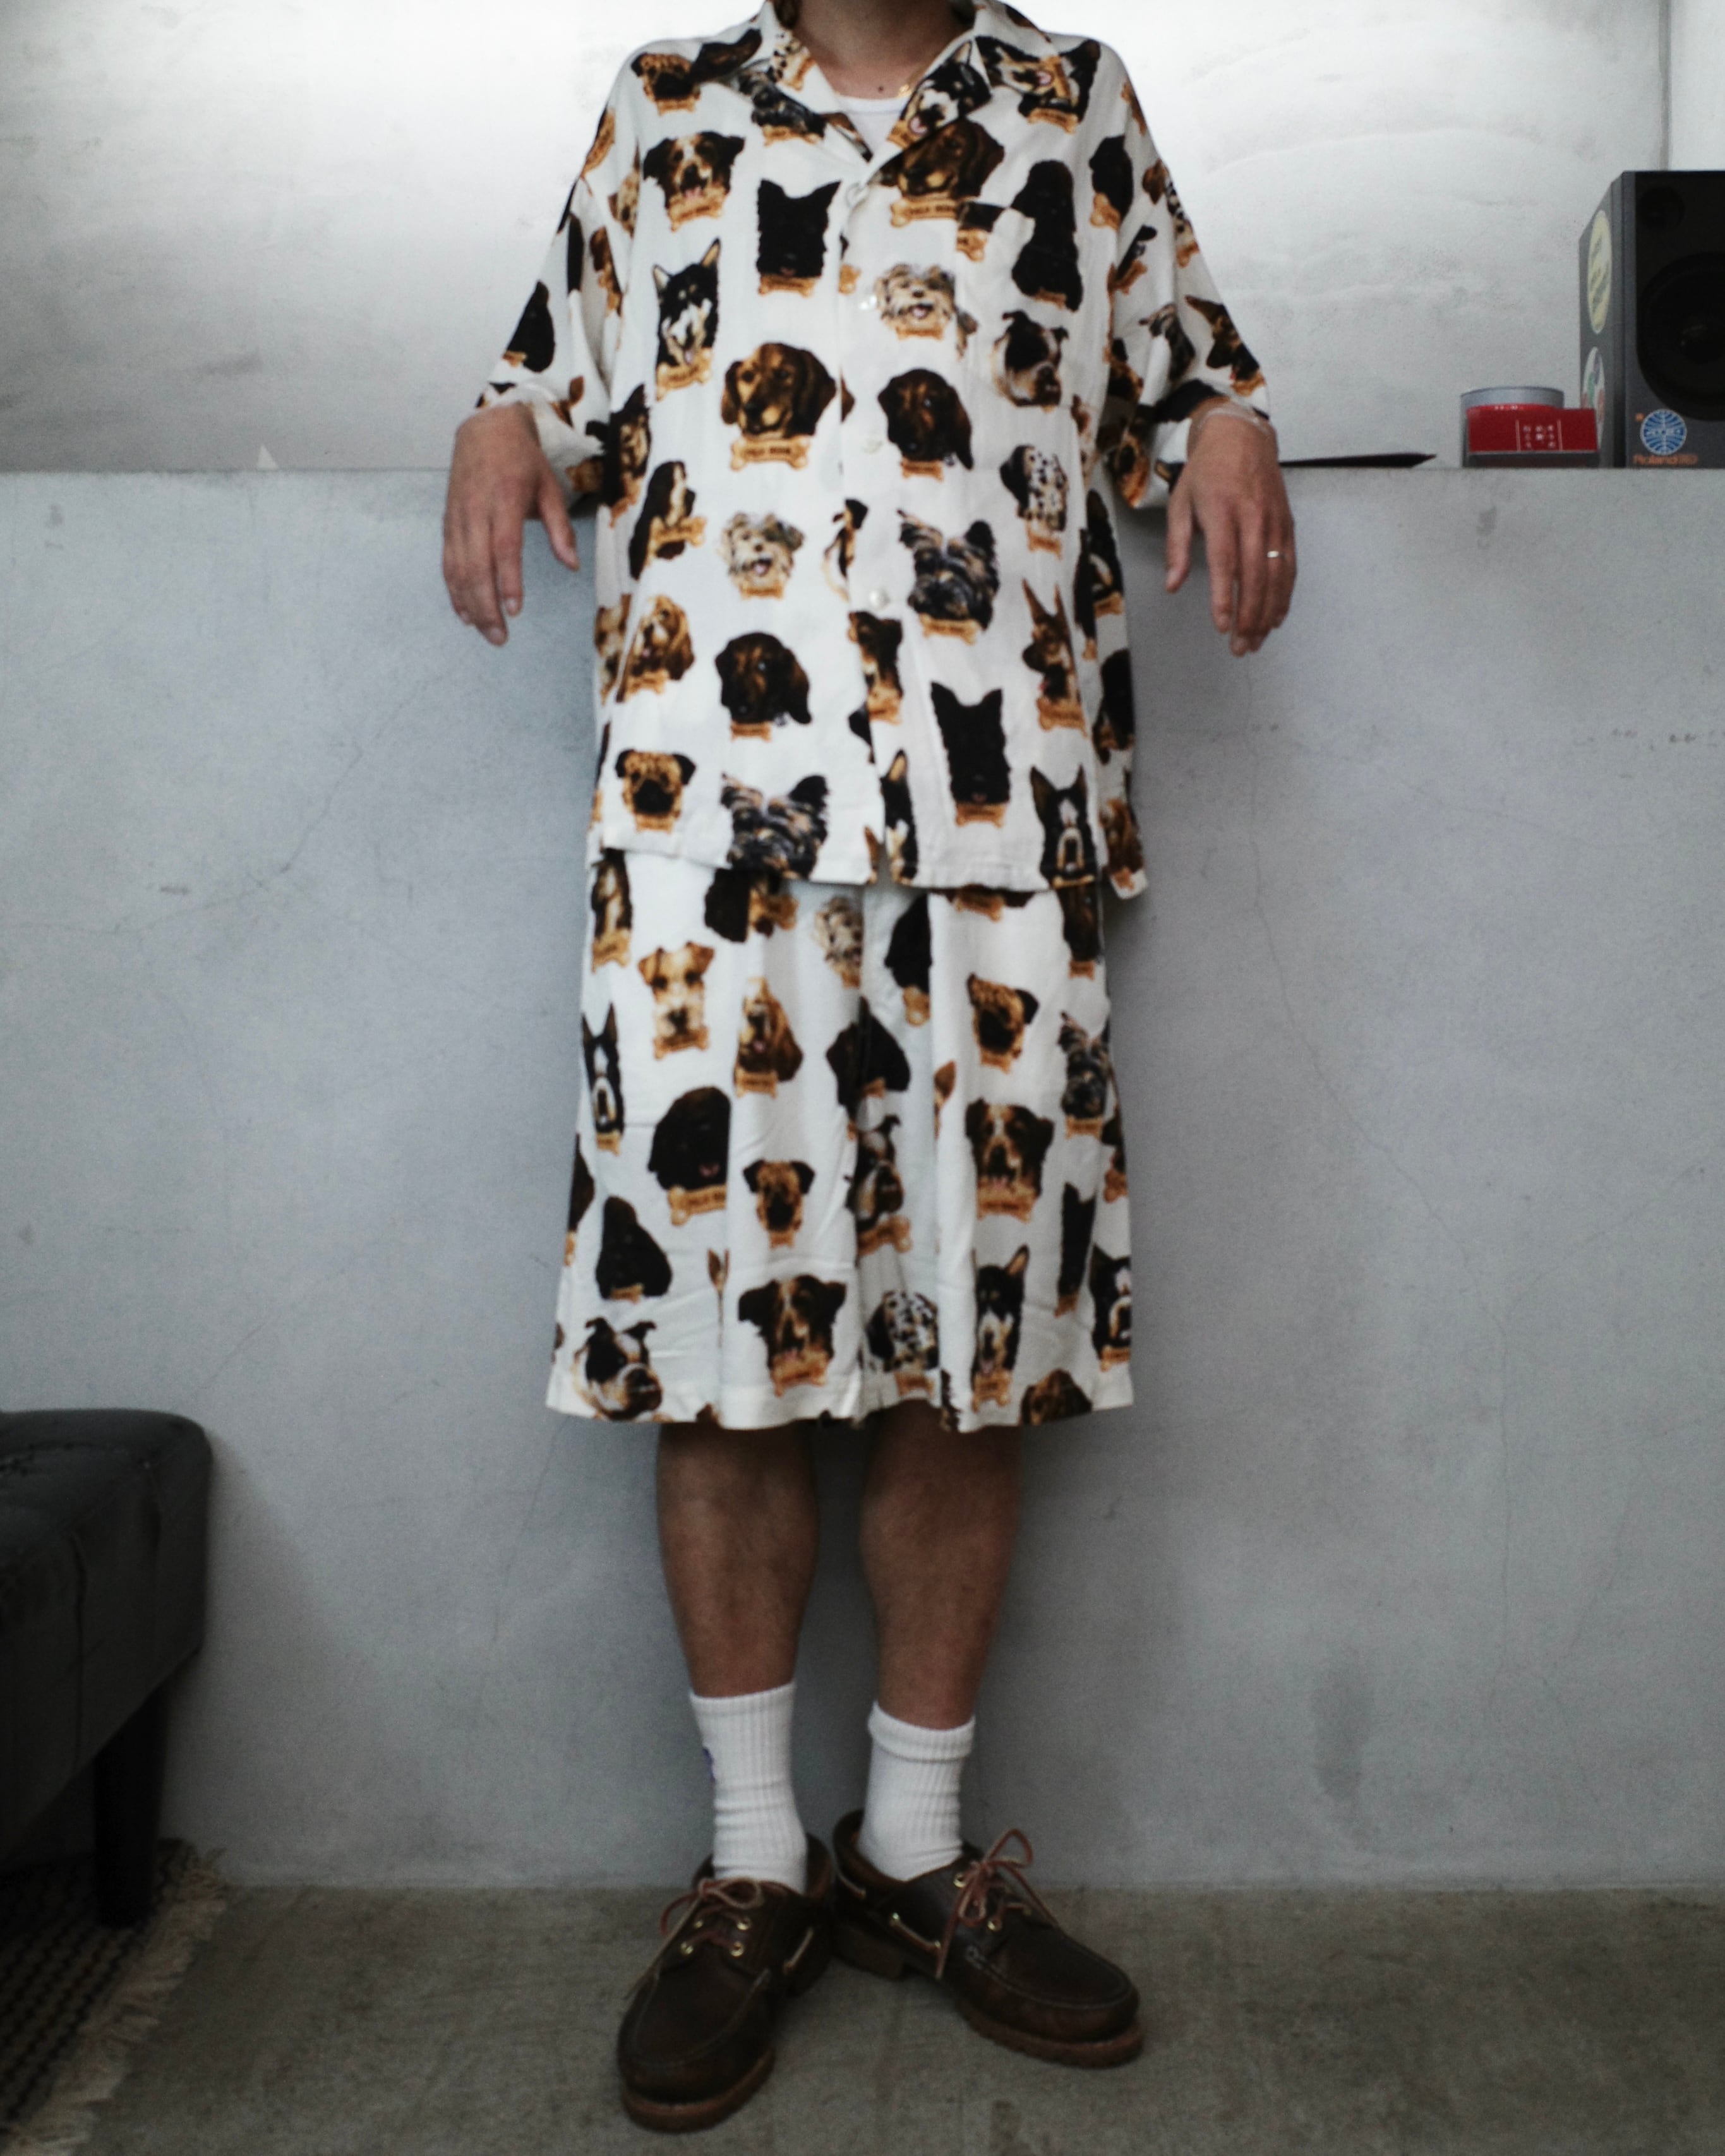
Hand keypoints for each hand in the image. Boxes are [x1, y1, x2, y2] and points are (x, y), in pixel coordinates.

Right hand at [442, 402, 579, 645]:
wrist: (485, 430)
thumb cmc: (523, 461)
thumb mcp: (550, 487)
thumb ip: (561, 528)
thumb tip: (571, 565)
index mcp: (504, 499)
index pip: (504, 547)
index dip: (507, 580)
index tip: (515, 609)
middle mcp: (476, 511)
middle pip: (477, 566)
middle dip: (487, 606)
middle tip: (501, 638)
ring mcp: (458, 518)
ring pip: (459, 569)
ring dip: (471, 605)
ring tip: (487, 633)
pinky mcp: (448, 524)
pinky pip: (448, 562)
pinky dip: (455, 590)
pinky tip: (465, 614)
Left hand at [1165, 405, 1295, 655]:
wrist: (1241, 437)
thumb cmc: (1206, 472)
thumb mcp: (1180, 503)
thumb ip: (1176, 547)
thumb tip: (1173, 585)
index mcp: (1222, 512)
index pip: (1226, 562)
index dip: (1226, 597)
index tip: (1222, 626)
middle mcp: (1253, 518)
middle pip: (1255, 576)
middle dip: (1249, 616)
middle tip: (1240, 647)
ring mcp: (1275, 522)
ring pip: (1276, 575)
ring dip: (1267, 613)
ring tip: (1255, 641)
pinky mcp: (1287, 525)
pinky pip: (1289, 566)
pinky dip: (1284, 595)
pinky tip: (1276, 617)